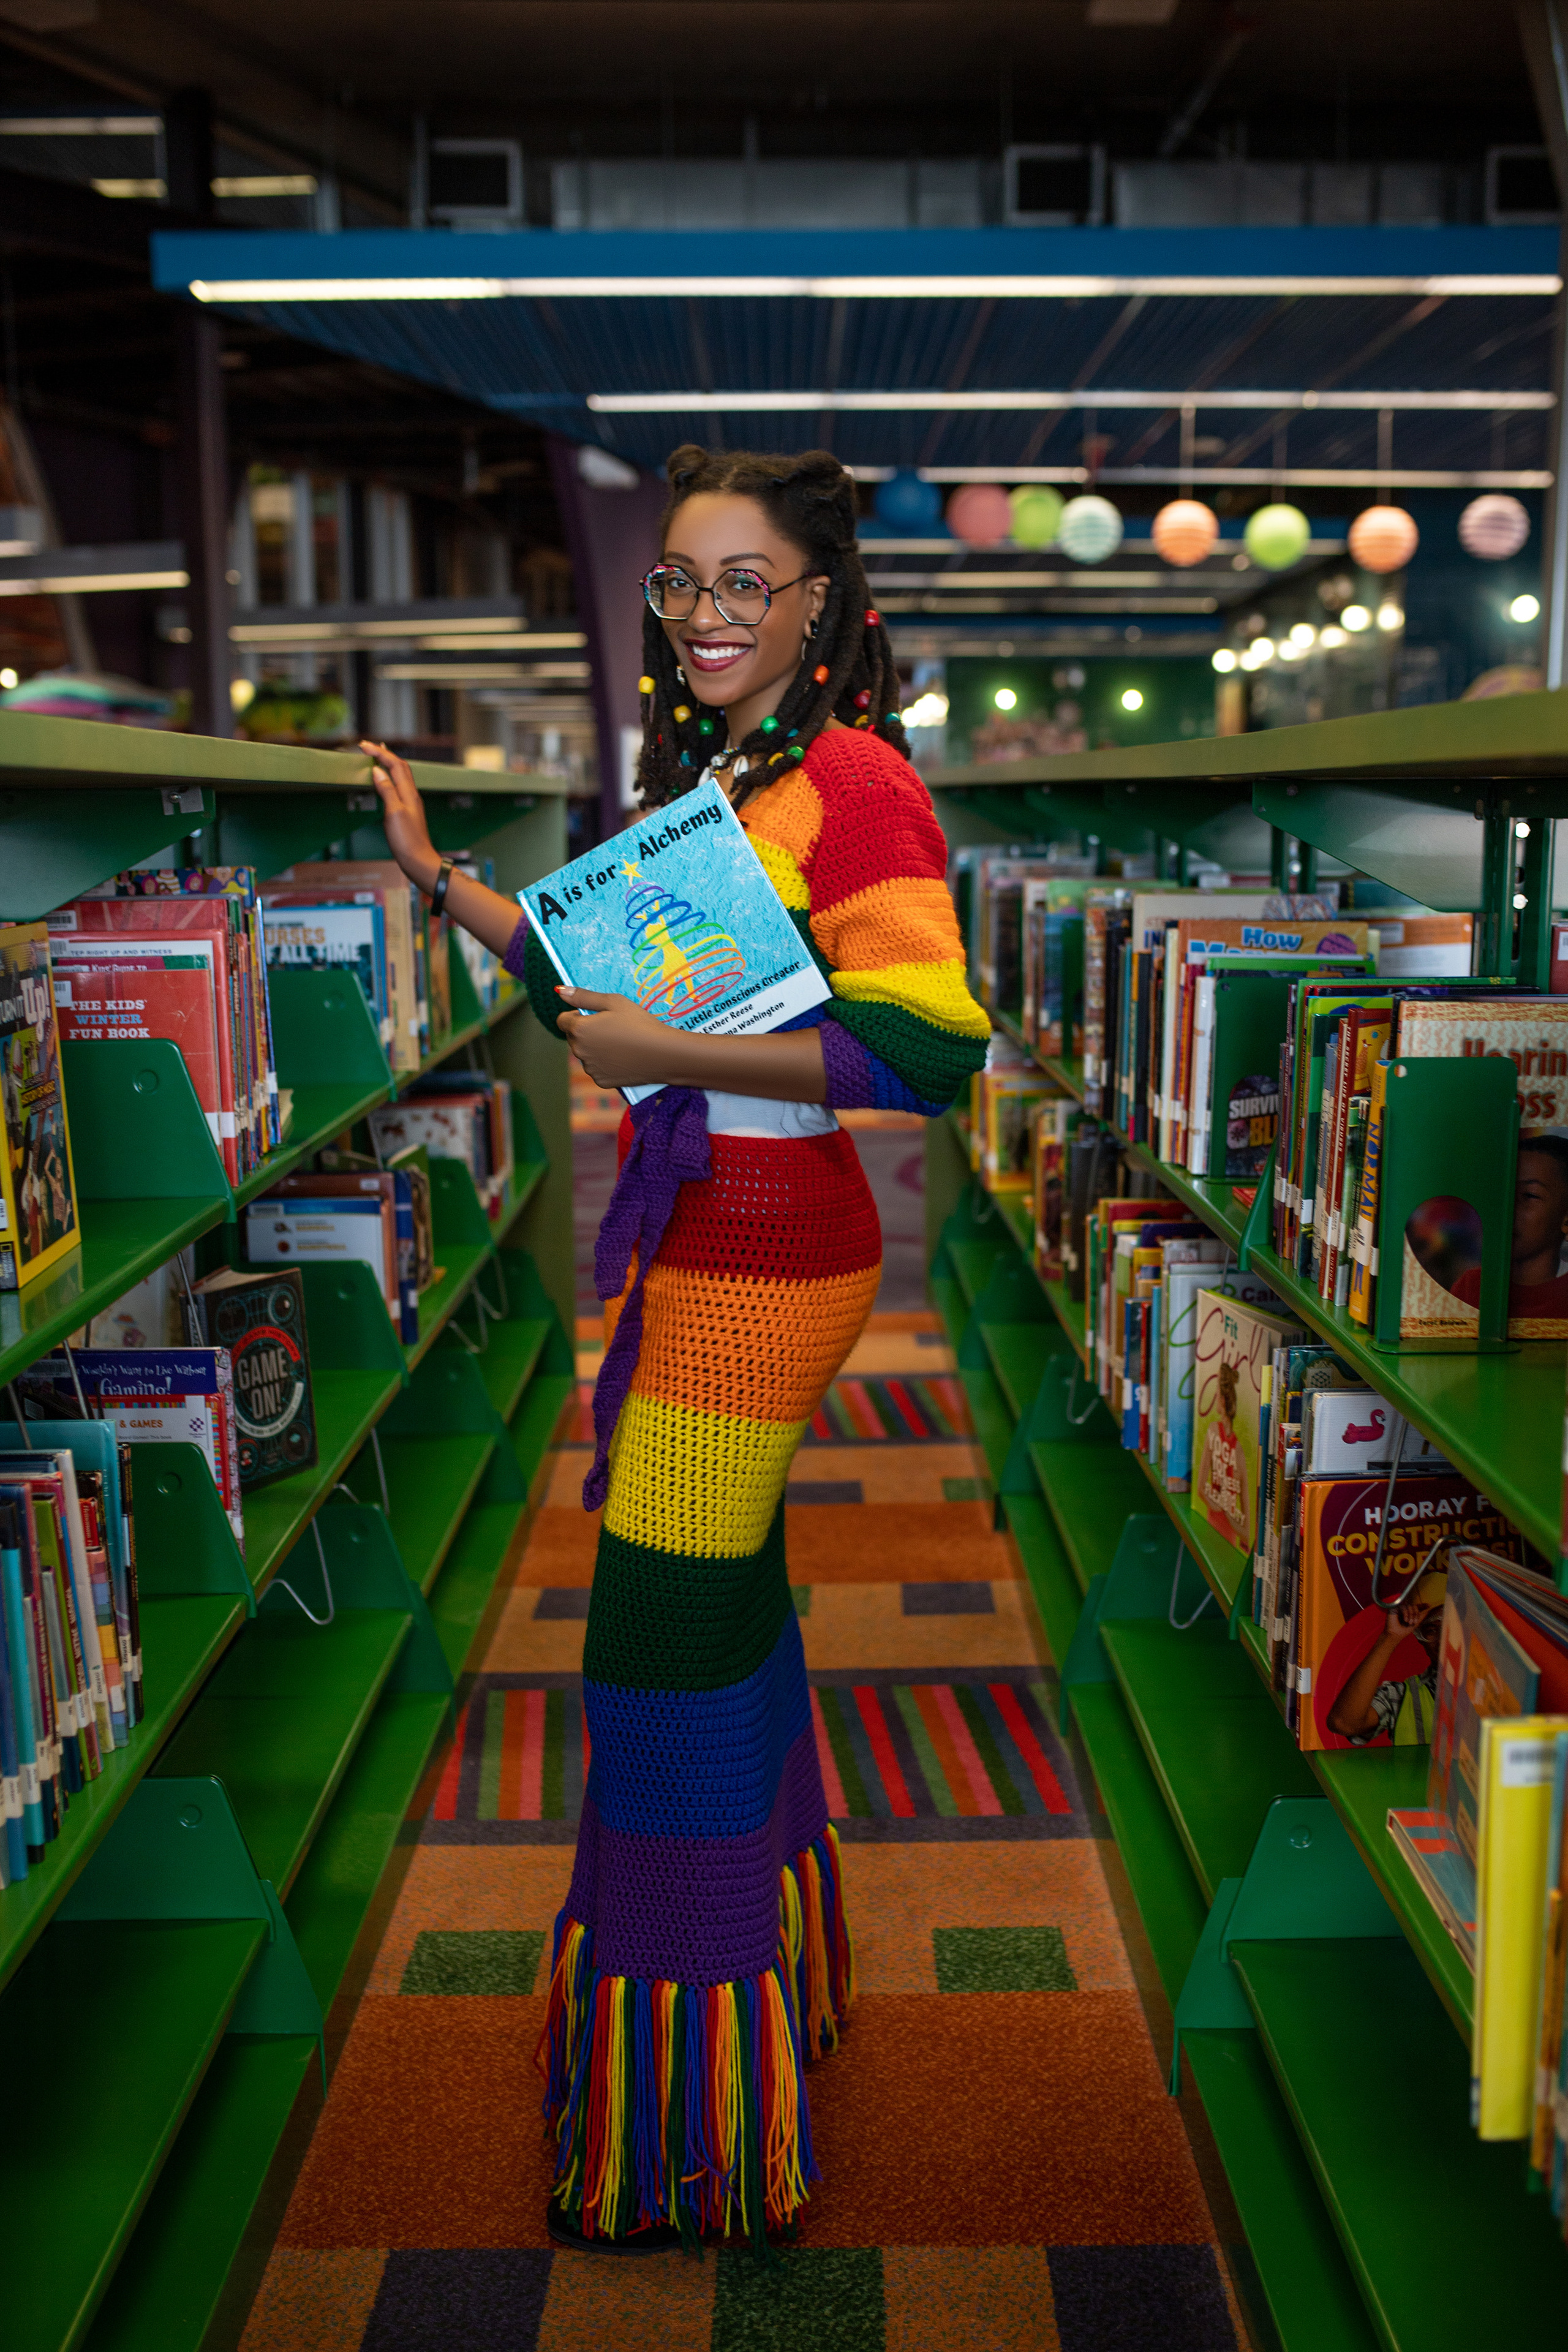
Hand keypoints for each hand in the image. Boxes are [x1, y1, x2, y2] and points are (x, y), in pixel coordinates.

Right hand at [362, 740, 438, 892]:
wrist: (419, 861)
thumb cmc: (407, 841)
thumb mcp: (394, 813)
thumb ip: (387, 790)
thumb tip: (378, 771)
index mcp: (408, 793)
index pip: (395, 764)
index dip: (380, 753)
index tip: (364, 746)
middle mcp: (411, 795)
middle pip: (400, 767)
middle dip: (385, 754)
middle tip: (369, 747)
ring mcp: (410, 804)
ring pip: (400, 776)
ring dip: (388, 764)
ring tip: (377, 757)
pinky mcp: (407, 813)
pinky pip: (398, 788)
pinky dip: (390, 778)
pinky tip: (384, 782)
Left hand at [556, 988, 683, 1088]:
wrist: (663, 1054)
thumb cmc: (639, 1023)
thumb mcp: (613, 1002)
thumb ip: (583, 996)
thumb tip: (560, 991)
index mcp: (579, 1029)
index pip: (562, 1020)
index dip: (577, 1015)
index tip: (595, 1015)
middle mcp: (579, 1051)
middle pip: (573, 1038)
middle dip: (586, 1032)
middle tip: (611, 1028)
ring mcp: (590, 1068)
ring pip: (585, 1054)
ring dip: (595, 1048)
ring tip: (619, 1043)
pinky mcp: (601, 1081)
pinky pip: (597, 1069)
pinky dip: (605, 1064)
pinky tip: (622, 1058)